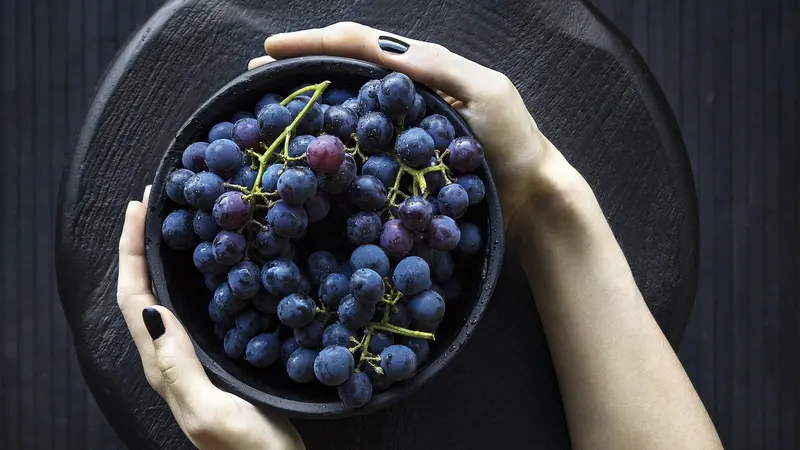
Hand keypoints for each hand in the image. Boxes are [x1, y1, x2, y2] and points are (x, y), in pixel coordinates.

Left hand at [116, 186, 304, 449]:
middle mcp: (170, 358)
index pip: (133, 297)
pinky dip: (191, 279)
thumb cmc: (246, 448)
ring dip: (162, 258)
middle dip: (141, 245)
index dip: (131, 250)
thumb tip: (152, 308)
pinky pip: (192, 309)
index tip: (139, 206)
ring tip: (177, 223)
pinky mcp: (216, 358)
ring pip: (166, 298)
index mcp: (162, 366)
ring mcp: (193, 358)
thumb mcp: (208, 410)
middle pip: (142, 291)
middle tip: (155, 202)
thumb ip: (177, 366)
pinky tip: (214, 265)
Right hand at [249, 22, 571, 238]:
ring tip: (268, 111)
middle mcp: (406, 93)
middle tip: (255, 79)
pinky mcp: (403, 161)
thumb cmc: (515, 143)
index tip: (271, 51)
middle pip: (343, 71)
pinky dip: (331, 144)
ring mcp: (402, 129)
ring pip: (346, 108)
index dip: (314, 43)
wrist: (532, 196)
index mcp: (422, 69)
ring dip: (307, 104)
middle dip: (299, 68)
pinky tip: (310, 153)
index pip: (359, 44)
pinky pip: (361, 147)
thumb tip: (384, 53)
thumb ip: (439, 69)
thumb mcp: (486, 92)